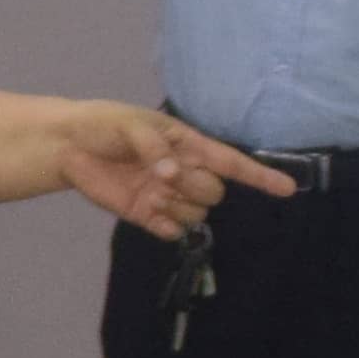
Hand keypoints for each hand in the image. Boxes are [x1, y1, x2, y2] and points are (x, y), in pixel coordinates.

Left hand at [49, 103, 289, 239]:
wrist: (69, 147)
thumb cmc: (105, 126)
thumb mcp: (129, 125)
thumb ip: (153, 147)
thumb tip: (170, 173)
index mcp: (189, 145)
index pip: (233, 163)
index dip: (261, 176)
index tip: (288, 189)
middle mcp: (185, 172)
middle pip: (214, 192)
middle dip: (194, 187)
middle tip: (162, 177)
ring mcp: (168, 196)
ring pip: (197, 213)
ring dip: (178, 206)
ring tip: (149, 192)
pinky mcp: (148, 216)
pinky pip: (174, 232)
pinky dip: (167, 225)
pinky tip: (148, 210)